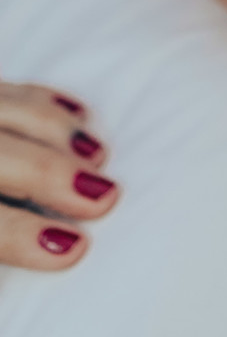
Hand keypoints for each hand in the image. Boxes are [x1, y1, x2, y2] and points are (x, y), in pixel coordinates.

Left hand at [0, 80, 118, 268]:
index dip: (20, 236)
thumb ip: (5, 235)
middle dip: (51, 174)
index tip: (73, 248)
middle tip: (105, 196)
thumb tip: (61, 250)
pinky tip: (77, 117)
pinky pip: (9, 86)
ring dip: (55, 131)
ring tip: (99, 156)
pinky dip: (45, 99)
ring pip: (4, 108)